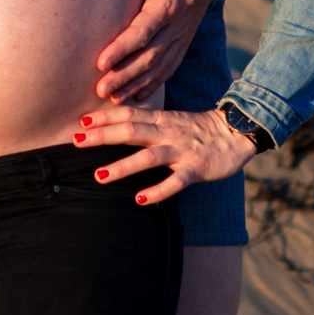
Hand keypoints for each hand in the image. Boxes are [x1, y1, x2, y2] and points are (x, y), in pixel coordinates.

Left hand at [72, 105, 258, 205]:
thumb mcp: (172, 121)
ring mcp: (182, 151)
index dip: (105, 117)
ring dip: (123, 167)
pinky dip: (158, 191)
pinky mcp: (196, 169)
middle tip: (76, 142)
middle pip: (131, 131)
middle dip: (103, 136)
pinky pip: (176, 181)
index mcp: (162, 120)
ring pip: (149, 157)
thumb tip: (118, 128)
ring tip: (99, 176)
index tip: (81, 121)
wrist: (238, 132)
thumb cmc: (199, 130)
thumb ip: (148, 124)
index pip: (129, 114)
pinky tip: (140, 200)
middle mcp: (169, 132)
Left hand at [94, 0, 231, 104]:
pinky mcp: (184, 38)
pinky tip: (139, 94)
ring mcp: (182, 34)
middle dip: (124, 76)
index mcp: (168, 4)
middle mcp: (176, 25)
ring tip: (114, 98)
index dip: (121, 49)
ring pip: (159, 66)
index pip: (141, 32)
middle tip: (100, 90)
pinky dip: (155, 82)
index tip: (101, 63)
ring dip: (136, 84)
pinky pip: (170, 66)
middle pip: (148, 56)